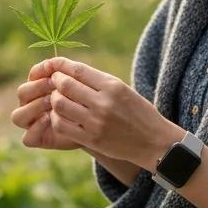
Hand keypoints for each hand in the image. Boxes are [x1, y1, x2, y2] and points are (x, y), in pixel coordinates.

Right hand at [11, 62, 80, 151]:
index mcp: (41, 87)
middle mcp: (32, 104)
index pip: (32, 75)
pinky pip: (27, 138)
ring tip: (51, 103)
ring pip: (18, 116)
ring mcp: (32, 123)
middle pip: (22, 93)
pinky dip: (35, 128)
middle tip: (54, 86)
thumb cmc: (89, 103)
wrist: (99, 128)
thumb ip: (68, 75)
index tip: (54, 71)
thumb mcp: (81, 87)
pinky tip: (48, 119)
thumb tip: (53, 62)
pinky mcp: (38, 139)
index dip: (39, 71)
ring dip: (33, 107)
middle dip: (37, 87)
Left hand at [38, 56, 176, 167]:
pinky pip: (61, 125)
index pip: (78, 70)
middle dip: (55, 82)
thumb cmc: (137, 112)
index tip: (55, 67)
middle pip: (65, 85)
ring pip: (59, 104)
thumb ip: (97, 81)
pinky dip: (56, 118)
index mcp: (113, 86)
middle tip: (55, 83)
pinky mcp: (91, 139)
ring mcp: (96, 122)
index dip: (61, 66)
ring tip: (58, 99)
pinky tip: (61, 116)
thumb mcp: (122, 89)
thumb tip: (68, 71)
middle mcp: (104, 103)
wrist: (154, 142)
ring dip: (54, 100)